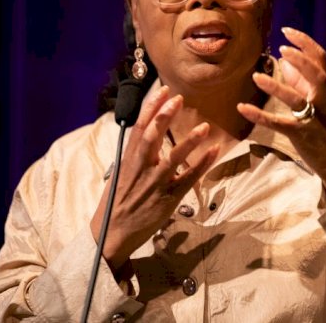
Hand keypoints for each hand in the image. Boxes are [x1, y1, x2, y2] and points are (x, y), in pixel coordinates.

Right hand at [90, 85, 218, 271]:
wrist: (111, 235)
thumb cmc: (115, 204)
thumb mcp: (120, 175)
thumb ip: (134, 156)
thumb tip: (144, 137)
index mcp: (128, 161)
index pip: (139, 128)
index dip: (151, 108)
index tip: (163, 91)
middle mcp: (140, 169)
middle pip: (152, 137)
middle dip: (164, 115)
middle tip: (179, 98)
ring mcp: (154, 184)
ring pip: (172, 158)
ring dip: (189, 141)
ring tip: (204, 126)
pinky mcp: (167, 200)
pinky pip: (188, 179)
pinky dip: (202, 165)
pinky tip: (214, 151)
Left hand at [237, 27, 325, 200]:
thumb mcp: (319, 99)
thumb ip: (302, 79)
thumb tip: (283, 59)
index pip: (321, 59)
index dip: (305, 43)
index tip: (287, 31)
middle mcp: (324, 101)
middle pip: (318, 76)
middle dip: (302, 61)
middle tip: (282, 49)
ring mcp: (314, 119)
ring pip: (297, 101)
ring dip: (277, 88)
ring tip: (256, 77)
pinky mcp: (302, 136)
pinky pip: (280, 124)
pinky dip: (260, 116)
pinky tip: (242, 108)